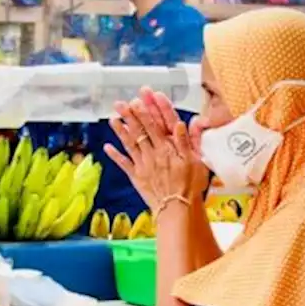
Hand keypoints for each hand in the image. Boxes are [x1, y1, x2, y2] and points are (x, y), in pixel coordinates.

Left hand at [104, 87, 209, 212]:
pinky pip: (124, 163)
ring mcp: (144, 164)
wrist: (179, 210)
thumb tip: (182, 123)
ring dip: (121, 130)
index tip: (147, 95)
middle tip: (122, 101)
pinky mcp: (137, 176)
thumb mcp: (197, 162)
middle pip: (142, 129)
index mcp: (170, 148)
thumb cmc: (191, 186)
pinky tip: (107, 146)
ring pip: (131, 142)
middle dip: (132, 113)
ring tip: (112, 117)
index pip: (160, 123)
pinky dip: (115, 155)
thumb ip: (189, 141)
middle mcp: (154, 153)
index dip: (153, 108)